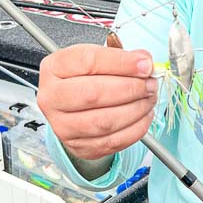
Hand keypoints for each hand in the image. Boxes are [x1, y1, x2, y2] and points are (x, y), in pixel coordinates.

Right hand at [37, 44, 156, 159]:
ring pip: (104, 121)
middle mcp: (52, 98)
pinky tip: (144, 115)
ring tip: (148, 98)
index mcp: (55, 68)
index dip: (121, 63)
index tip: (145, 64)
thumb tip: (144, 62)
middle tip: (150, 84)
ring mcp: (62, 125)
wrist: (73, 106)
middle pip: (94, 94)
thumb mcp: (97, 58)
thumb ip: (120, 56)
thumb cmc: (85, 78)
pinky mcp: (78, 146)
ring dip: (136, 109)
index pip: (88, 62)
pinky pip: (112, 141)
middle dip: (131, 88)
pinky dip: (136, 128)